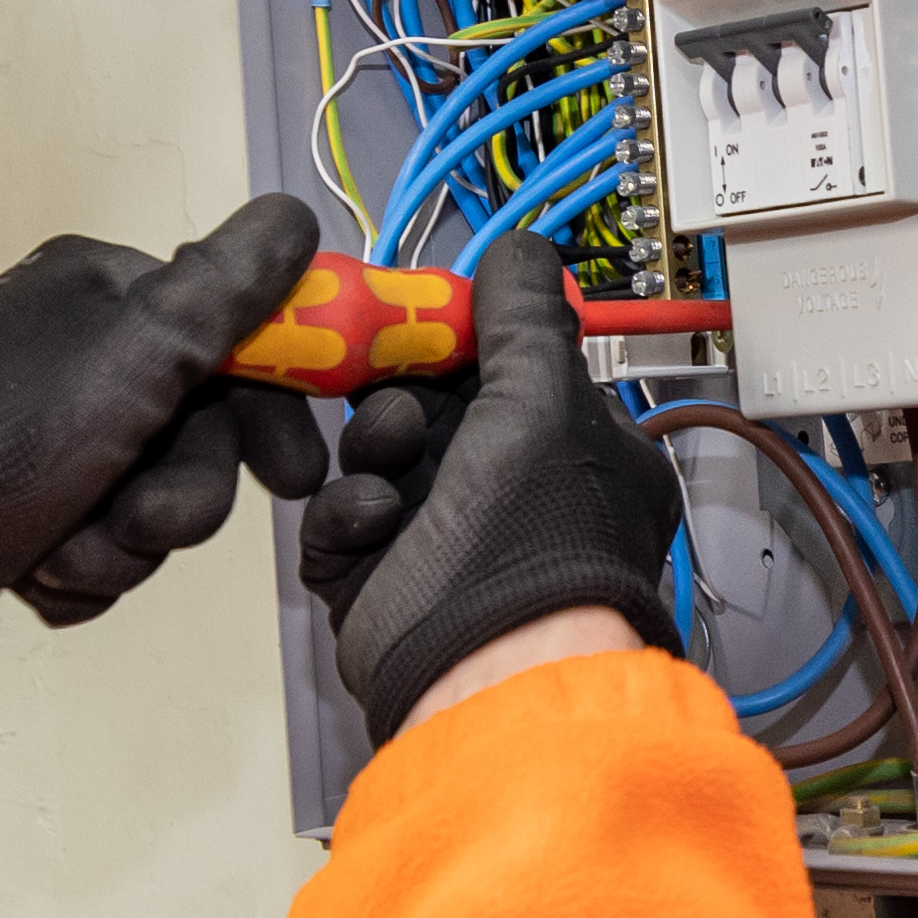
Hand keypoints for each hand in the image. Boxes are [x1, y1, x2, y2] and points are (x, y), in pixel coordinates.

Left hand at [0, 198, 328, 660]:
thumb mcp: (128, 356)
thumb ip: (221, 294)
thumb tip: (295, 215)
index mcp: (110, 297)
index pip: (238, 342)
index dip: (273, 412)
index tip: (294, 477)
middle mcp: (85, 356)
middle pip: (201, 441)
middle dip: (175, 499)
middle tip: (135, 519)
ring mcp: (53, 437)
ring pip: (153, 509)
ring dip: (118, 547)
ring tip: (60, 547)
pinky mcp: (25, 508)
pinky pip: (100, 551)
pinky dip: (77, 572)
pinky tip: (34, 570)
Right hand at [290, 227, 683, 737]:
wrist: (481, 666)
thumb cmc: (532, 538)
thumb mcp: (541, 397)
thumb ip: (524, 315)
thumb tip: (520, 251)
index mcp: (577, 455)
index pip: (511, 369)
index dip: (460, 338)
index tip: (421, 313)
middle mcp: (515, 497)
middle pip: (432, 406)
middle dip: (402, 393)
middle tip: (386, 384)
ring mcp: (444, 540)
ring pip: (378, 455)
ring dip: (375, 450)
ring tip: (389, 471)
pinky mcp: (381, 579)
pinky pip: (340, 516)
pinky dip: (349, 516)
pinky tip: (372, 529)